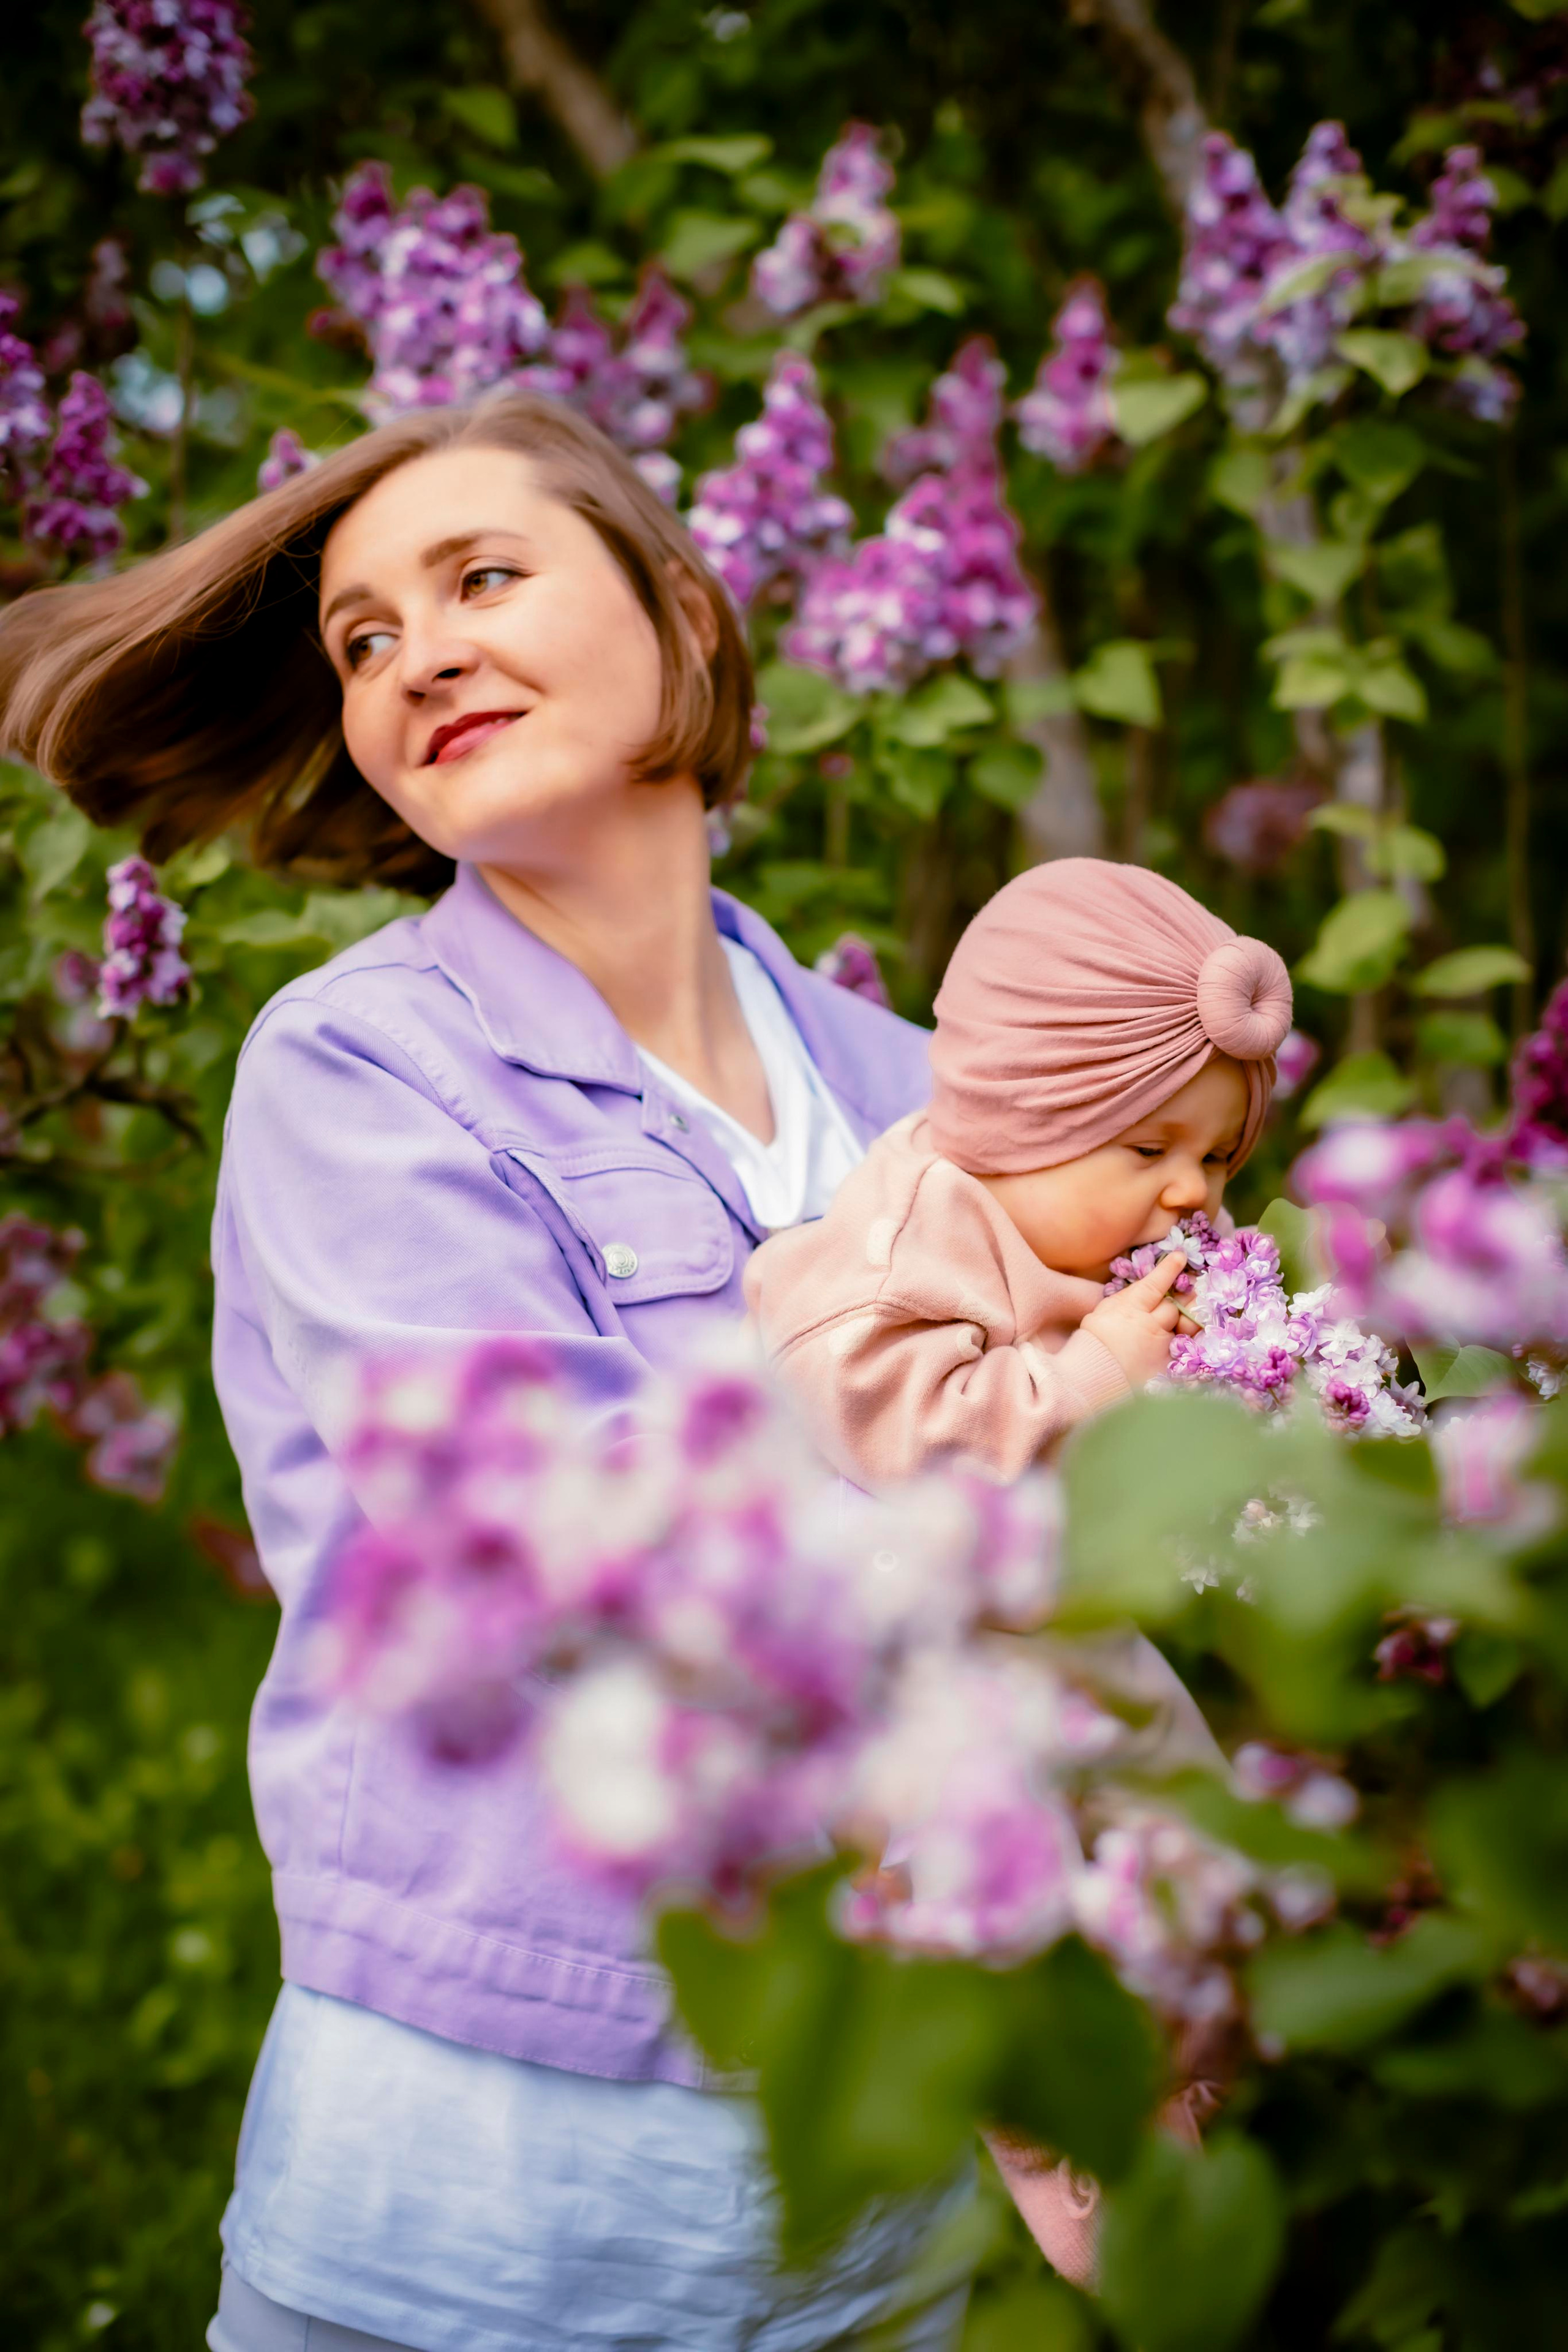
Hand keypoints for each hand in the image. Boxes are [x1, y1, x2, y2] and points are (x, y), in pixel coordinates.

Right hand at [1080, 1252, 1196, 1387]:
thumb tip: (1146, 1288)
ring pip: (1182, 1326)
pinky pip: (1183, 1348)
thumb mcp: (1105, 1310)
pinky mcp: (1168, 1365)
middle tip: (1180, 1296)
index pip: (1157, 1283)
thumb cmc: (1093, 1341)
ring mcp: (1162, 1346)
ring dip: (1180, 1322)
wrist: (1091, 1376)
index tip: (1181, 1257)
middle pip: (1174, 1306)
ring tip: (1175, 1320)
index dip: (1170, 1269)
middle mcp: (1151, 1325)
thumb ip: (1127, 1298)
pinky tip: (1172, 1342)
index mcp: (1132, 1308)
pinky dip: (1179, 1343)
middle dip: (1176, 1302)